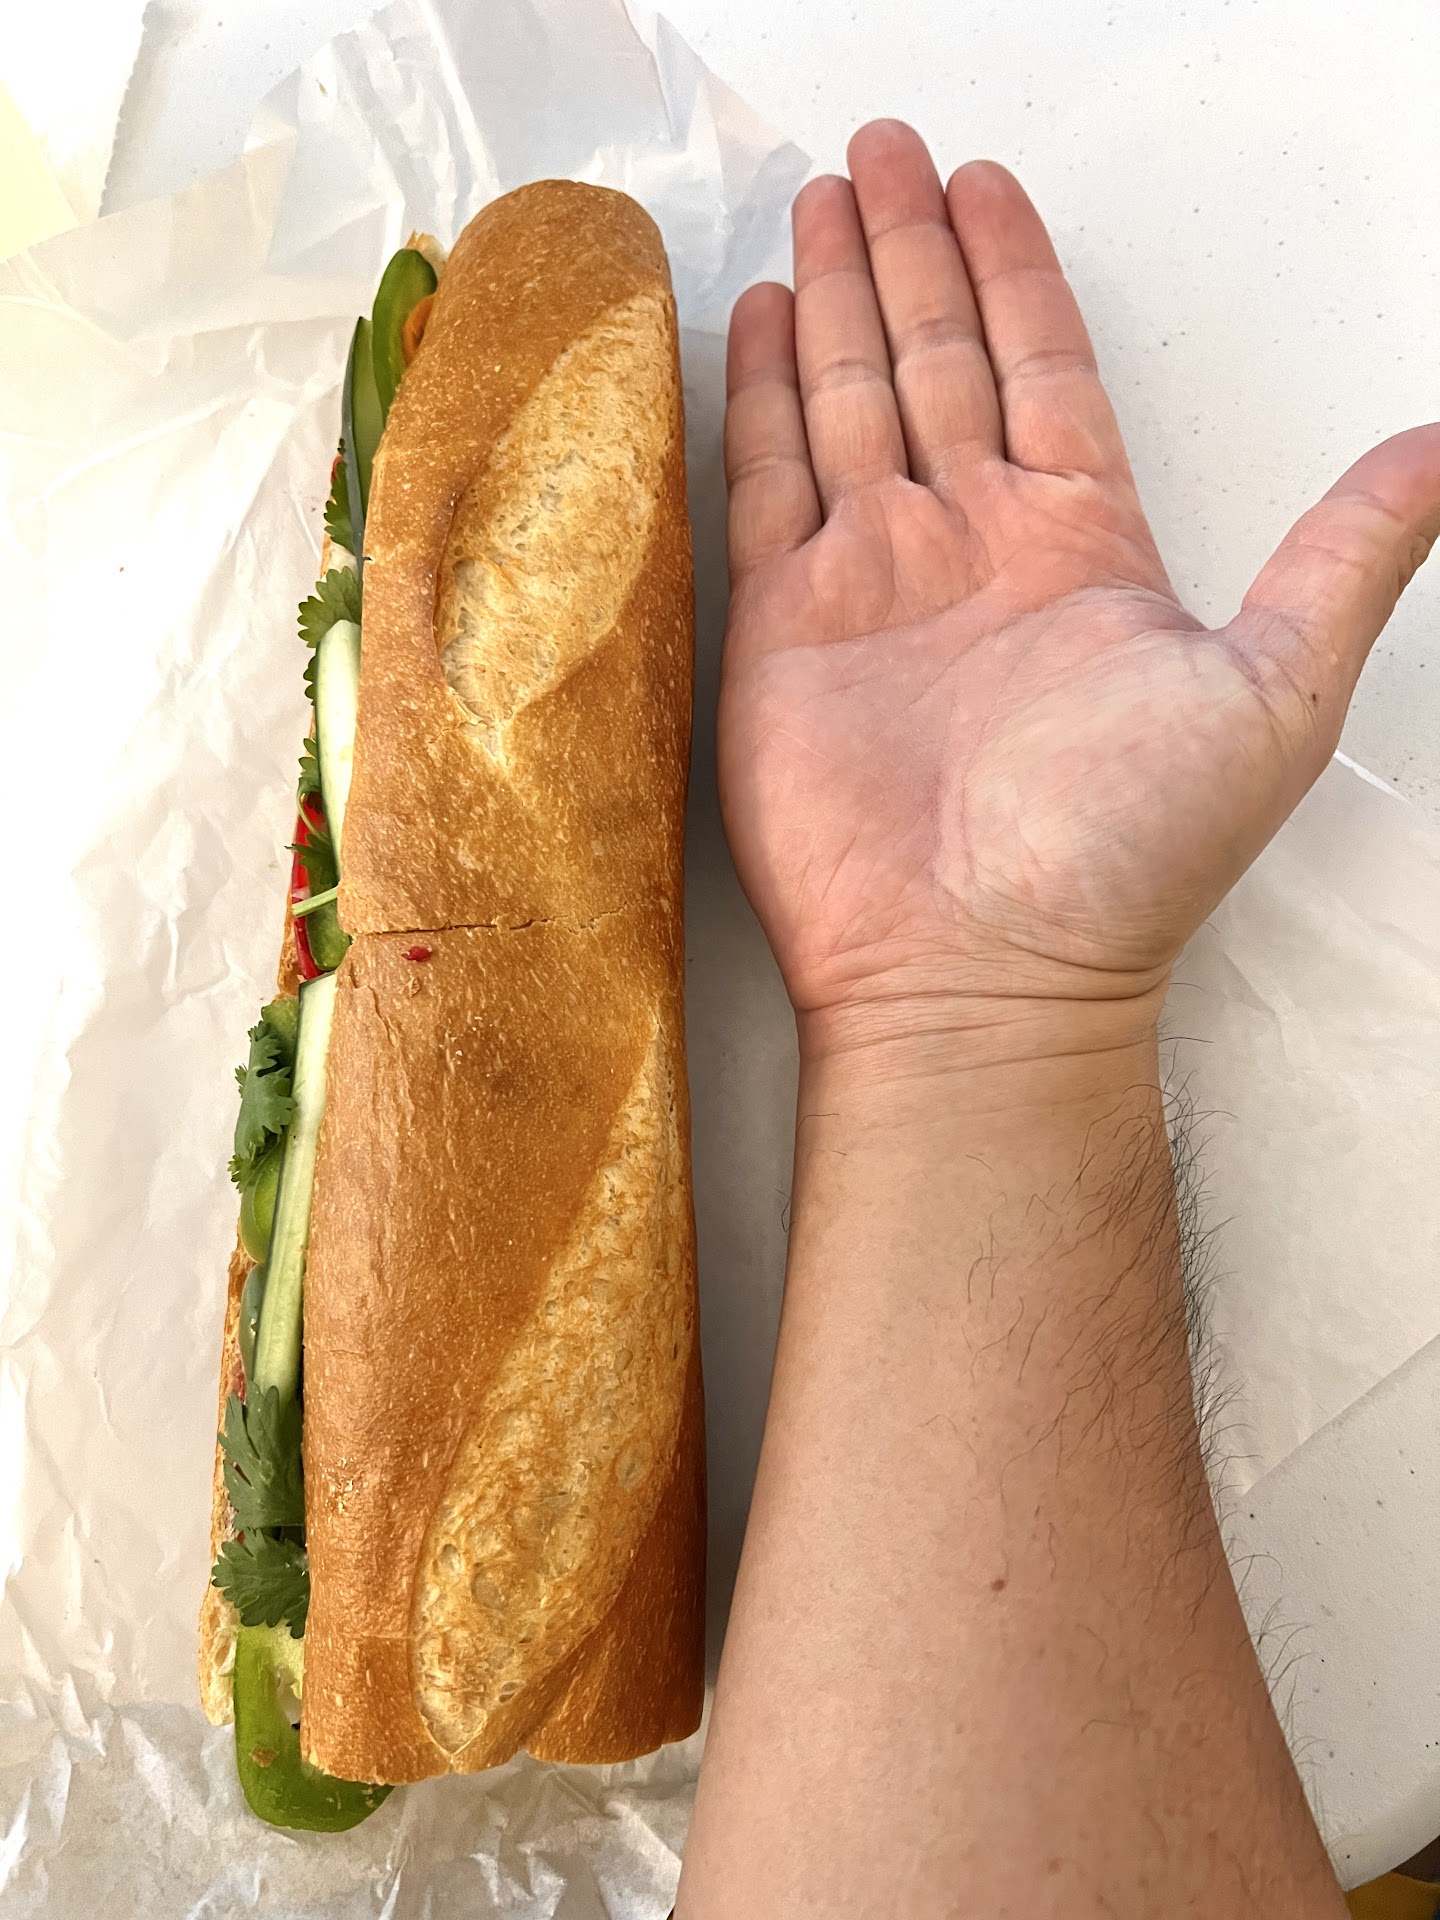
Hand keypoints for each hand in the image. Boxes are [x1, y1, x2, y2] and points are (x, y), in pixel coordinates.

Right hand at [718, 120, 1439, 1043]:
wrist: (983, 968)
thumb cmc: (1125, 856)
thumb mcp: (1278, 687)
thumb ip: (1348, 553)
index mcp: (1081, 544)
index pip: (1043, 368)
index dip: (1014, 273)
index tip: (985, 188)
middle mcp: (973, 548)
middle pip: (940, 361)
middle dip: (909, 254)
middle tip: (881, 154)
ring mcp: (872, 584)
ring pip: (850, 403)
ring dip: (833, 302)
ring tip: (819, 204)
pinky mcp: (783, 631)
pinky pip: (766, 488)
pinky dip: (760, 401)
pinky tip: (757, 324)